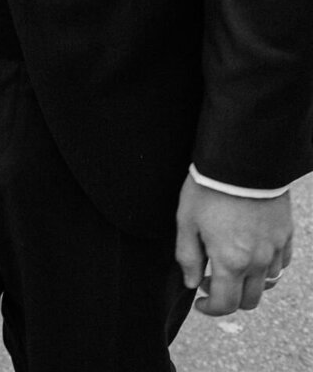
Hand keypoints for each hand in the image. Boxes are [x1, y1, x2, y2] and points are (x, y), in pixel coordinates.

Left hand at [175, 175, 293, 315]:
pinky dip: (267, 268)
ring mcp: (275, 249)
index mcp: (231, 261)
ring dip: (249, 284)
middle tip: (211, 280)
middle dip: (229, 299)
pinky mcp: (286, 235)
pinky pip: (281, 264)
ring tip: (231, 266)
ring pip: (268, 284)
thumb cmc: (208, 190)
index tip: (200, 301)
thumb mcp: (186, 222)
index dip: (211, 309)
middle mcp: (258, 261)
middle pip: (250, 300)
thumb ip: (188, 257)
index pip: (226, 304)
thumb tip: (192, 283)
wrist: (241, 163)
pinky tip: (251, 253)